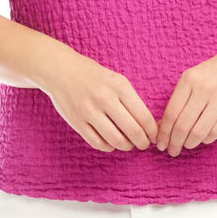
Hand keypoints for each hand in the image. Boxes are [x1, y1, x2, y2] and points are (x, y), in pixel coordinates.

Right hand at [42, 48, 157, 152]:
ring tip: (128, 144)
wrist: (61, 70)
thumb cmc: (93, 76)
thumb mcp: (116, 80)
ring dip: (126, 146)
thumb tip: (148, 126)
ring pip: (116, 141)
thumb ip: (131, 101)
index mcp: (119, 86)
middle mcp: (105, 98)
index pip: (143, 116)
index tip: (155, 136)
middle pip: (133, 131)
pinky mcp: (77, 122)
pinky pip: (98, 143)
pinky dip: (109, 147)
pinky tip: (111, 142)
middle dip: (143, 143)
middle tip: (144, 144)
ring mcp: (89, 111)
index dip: (153, 132)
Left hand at [155, 41, 216, 156]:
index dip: (164, 133)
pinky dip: (205, 139)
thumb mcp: (192, 79)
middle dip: (174, 143)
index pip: (171, 113)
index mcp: (189, 80)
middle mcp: (204, 89)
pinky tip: (202, 138)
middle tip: (172, 151)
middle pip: (183, 126)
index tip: (160, 144)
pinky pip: (215, 132)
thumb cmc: (212, 74)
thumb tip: (161, 127)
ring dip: (190, 143)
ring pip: (199, 132)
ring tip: (187, 144)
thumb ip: (178, 101)